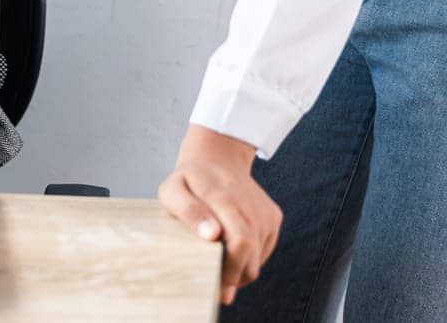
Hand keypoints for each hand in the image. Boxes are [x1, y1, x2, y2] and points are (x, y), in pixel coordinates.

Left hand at [158, 125, 281, 306]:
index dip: (230, 270)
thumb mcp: (172, 190)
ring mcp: (265, 211)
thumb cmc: (189, 181)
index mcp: (223, 195)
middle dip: (232, 276)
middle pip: (249, 256)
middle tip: (214, 282)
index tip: (216, 288)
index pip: (240, 241)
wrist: (217, 159)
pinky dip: (247, 258)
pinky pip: (262, 252)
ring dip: (238, 267)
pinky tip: (230, 245)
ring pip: (256, 259)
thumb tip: (212, 235)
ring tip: (217, 255)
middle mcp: (250, 204)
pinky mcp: (273, 217)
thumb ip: (188, 212)